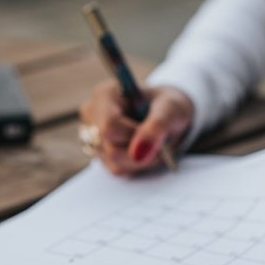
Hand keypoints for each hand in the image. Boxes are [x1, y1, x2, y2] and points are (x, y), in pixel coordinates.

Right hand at [79, 80, 193, 175]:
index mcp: (105, 94)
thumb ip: (156, 127)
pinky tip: (145, 151)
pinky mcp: (100, 154)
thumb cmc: (169, 106)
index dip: (135, 136)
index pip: (109, 127)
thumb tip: (137, 153)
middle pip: (111, 149)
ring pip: (115, 163)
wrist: (169, 115)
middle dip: (142, 151)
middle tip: (160, 140)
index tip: (155, 132)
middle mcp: (93, 114)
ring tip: (154, 144)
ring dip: (142, 160)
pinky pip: (118, 170)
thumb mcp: (171, 110)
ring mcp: (93, 136)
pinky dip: (138, 165)